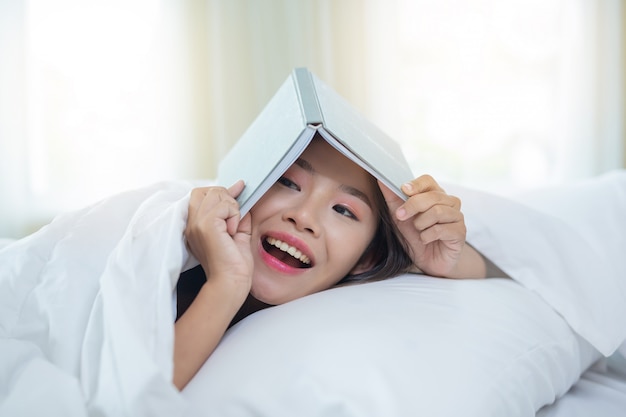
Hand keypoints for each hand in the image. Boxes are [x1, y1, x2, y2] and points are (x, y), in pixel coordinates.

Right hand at [185, 181, 252, 301]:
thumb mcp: (237, 231)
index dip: (221, 190)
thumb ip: (236, 213)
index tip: (238, 189)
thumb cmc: (234, 264)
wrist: (232, 282)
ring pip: (217, 195)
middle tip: (235, 218)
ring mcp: (196, 224)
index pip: (201, 194)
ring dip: (232, 208)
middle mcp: (192, 223)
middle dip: (227, 197)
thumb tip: (240, 192)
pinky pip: (224, 206)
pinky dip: (234, 215)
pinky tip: (232, 232)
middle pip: (208, 190)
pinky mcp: (206, 226)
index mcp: (196, 225)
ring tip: (233, 228)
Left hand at [379, 175, 465, 276]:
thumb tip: (381, 180)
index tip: (403, 190)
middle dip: (412, 206)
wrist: (426, 261)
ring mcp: (457, 217)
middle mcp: (449, 202)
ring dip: (421, 223)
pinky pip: (442, 229)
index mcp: (435, 194)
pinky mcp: (460, 232)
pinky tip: (425, 240)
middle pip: (433, 196)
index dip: (416, 185)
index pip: (428, 181)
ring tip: (418, 230)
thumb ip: (392, 198)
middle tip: (400, 216)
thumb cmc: (415, 236)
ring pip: (438, 211)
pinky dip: (428, 235)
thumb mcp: (399, 217)